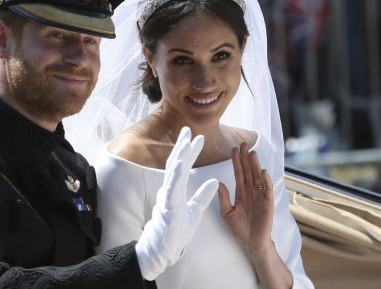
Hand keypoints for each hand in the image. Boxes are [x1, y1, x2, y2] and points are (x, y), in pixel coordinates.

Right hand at [135, 127, 218, 279]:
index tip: (198, 138)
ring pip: (173, 172)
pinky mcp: (168, 207)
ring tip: (186, 140)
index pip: (183, 167)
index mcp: (176, 191)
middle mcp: (169, 191)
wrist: (164, 250)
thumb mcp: (195, 211)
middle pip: (176, 164)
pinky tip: (181, 162)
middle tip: (188, 129)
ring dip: (180, 155)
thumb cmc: (176, 232)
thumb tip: (215, 182)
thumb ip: (203, 196)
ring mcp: (167, 198)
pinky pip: (172, 188)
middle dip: (182, 146)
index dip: (190, 152)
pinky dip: (176, 174)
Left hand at [217, 143, 273, 254]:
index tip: (233, 149)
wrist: (251, 242)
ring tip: (252, 152)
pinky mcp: (268, 203)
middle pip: (248, 171)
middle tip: (244, 143)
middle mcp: (251, 191)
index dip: (236, 161)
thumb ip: (223, 198)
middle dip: (246, 157)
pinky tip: (262, 171)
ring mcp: (260, 196)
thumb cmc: (239, 228)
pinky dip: (265, 181)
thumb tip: (218, 183)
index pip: (238, 173)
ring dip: (255, 165)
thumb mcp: (227, 213)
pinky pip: (267, 190)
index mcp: (241, 192)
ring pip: (257, 177)